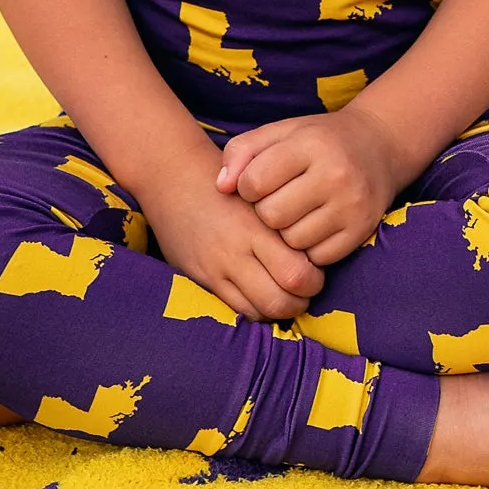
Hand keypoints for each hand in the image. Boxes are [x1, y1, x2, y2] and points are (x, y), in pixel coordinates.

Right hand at [138, 166, 325, 322]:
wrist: (173, 176)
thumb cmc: (227, 180)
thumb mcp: (259, 191)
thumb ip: (284, 219)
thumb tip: (313, 252)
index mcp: (255, 227)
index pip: (296, 273)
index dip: (313, 280)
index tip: (315, 268)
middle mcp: (235, 253)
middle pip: (279, 301)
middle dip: (300, 301)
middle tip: (305, 288)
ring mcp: (215, 270)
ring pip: (257, 311)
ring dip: (277, 310)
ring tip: (285, 293)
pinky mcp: (200, 279)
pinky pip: (233, 309)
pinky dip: (253, 309)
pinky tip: (261, 294)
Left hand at [217, 106, 404, 266]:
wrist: (378, 146)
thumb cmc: (317, 140)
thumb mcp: (280, 132)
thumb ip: (241, 152)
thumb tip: (221, 187)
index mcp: (310, 144)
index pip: (255, 182)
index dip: (247, 186)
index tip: (258, 181)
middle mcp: (335, 174)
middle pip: (272, 216)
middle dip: (266, 211)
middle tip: (276, 200)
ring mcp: (352, 205)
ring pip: (293, 242)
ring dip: (286, 233)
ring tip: (295, 212)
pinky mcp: (361, 230)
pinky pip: (317, 258)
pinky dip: (309, 248)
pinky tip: (314, 225)